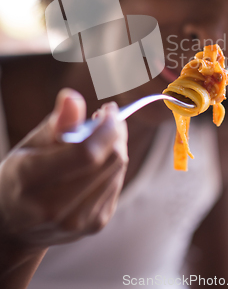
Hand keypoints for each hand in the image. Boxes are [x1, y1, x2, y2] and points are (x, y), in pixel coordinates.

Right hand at [0, 89, 127, 249]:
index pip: (87, 153)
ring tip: (100, 136)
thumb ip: (56, 124)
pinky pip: (118, 182)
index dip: (106, 127)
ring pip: (118, 169)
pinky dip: (113, 164)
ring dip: (117, 145)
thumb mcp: (29, 146)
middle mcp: (57, 208)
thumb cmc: (21, 176)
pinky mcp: (95, 224)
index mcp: (33, 182)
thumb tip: (73, 97)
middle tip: (106, 117)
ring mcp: (79, 221)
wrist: (14, 225)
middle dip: (115, 132)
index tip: (108, 108)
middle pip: (109, 160)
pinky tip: (98, 159)